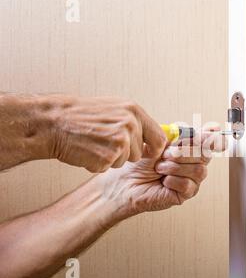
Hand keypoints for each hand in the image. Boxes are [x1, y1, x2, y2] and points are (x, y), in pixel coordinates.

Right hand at [44, 95, 165, 172]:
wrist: (54, 122)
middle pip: (140, 154)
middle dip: (126, 154)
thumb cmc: (81, 116)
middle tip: (105, 143)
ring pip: (124, 162)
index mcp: (134, 111)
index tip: (149, 152)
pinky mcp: (107, 156)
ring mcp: (119, 141)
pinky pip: (108, 168)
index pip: (159, 138)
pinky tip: (87, 151)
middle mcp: (130, 125)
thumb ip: (135, 122)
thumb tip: (154, 135)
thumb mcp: (115, 109)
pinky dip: (97, 164)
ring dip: (111, 159)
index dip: (155, 149)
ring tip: (95, 144)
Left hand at [93, 126, 226, 221]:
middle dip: (184, 152)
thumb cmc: (140, 162)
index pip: (210, 141)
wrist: (126, 182)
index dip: (212, 137)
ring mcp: (192, 179)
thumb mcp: (159, 142)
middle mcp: (193, 163)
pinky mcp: (186, 194)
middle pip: (205, 154)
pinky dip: (173, 180)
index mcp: (189, 148)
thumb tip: (204, 127)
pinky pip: (189, 185)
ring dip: (175, 167)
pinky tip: (163, 180)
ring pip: (199, 170)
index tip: (209, 131)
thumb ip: (182, 134)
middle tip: (166, 154)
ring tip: (160, 168)